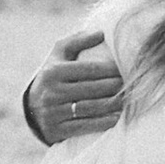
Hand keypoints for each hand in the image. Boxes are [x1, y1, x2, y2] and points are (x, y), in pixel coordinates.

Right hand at [28, 28, 124, 143]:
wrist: (32, 108)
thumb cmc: (53, 76)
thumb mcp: (58, 56)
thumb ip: (77, 41)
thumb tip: (101, 33)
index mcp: (53, 71)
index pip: (89, 69)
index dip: (111, 69)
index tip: (125, 69)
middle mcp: (51, 92)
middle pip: (92, 89)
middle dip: (116, 87)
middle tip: (132, 85)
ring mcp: (52, 112)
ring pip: (91, 108)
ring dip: (113, 105)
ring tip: (128, 100)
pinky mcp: (55, 130)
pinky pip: (85, 126)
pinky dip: (104, 122)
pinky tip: (117, 118)